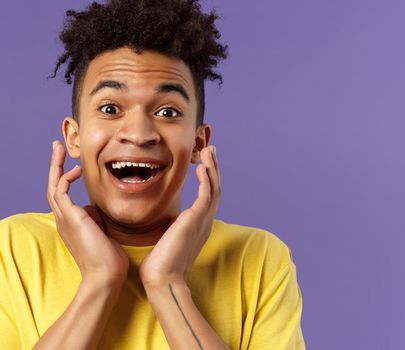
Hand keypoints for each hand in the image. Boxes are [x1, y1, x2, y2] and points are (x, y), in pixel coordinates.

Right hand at [47, 140, 128, 285]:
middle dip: (56, 165)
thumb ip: (99, 218)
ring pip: (53, 185)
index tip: (76, 165)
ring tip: (59, 148)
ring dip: (56, 165)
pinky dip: (65, 178)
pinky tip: (76, 170)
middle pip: (53, 186)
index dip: (66, 177)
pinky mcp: (71, 218)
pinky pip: (60, 192)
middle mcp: (65, 219)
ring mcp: (65, 219)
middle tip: (57, 147)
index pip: (63, 194)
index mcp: (72, 222)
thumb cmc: (110, 259)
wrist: (106, 275)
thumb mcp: (104, 231)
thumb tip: (99, 207)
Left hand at [139, 146, 219, 286]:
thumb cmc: (160, 265)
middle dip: (214, 168)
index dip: (209, 179)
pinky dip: (207, 180)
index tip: (204, 164)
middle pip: (216, 189)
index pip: (209, 197)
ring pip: (214, 189)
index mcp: (199, 226)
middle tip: (211, 149)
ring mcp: (202, 221)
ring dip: (213, 168)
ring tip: (209, 150)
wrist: (162, 279)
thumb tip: (166, 220)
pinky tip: (202, 167)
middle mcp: (205, 222)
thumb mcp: (168, 239)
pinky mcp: (196, 220)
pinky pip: (207, 195)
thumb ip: (171, 227)